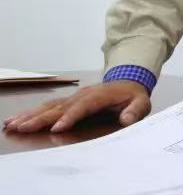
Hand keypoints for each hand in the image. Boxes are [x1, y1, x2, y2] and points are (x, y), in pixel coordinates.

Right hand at [2, 80, 149, 132]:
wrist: (129, 81)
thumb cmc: (133, 96)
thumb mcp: (141, 103)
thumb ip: (135, 110)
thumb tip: (126, 119)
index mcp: (100, 96)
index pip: (83, 107)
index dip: (70, 117)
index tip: (57, 128)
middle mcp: (83, 95)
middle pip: (60, 107)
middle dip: (41, 118)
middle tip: (23, 127)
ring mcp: (74, 97)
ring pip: (50, 106)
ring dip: (31, 115)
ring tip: (13, 123)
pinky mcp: (68, 101)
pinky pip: (48, 107)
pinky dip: (32, 113)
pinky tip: (17, 119)